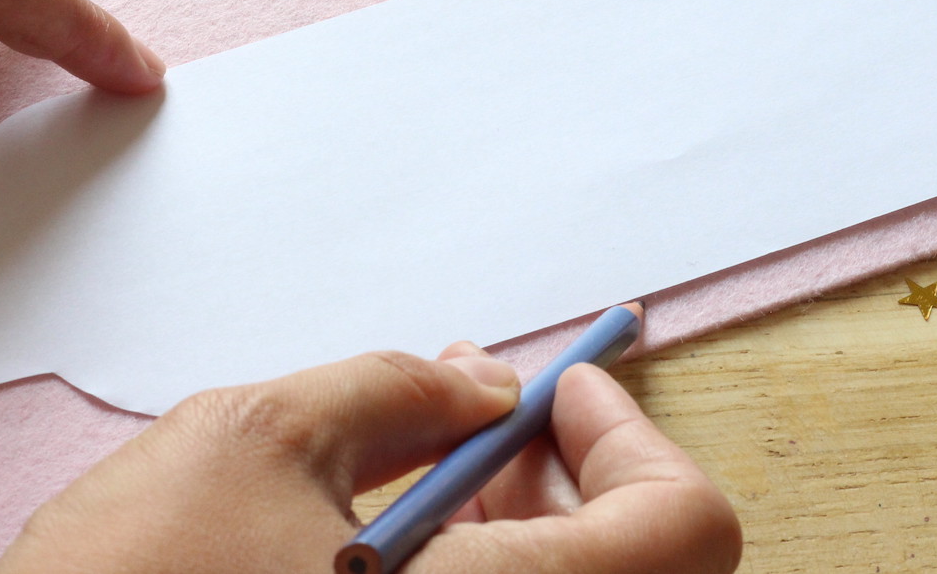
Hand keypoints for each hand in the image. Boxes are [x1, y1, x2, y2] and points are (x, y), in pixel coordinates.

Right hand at [0, 345, 741, 573]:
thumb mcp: (257, 438)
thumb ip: (395, 388)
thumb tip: (482, 382)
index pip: (680, 530)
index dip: (631, 437)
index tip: (566, 383)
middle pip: (634, 566)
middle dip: (566, 470)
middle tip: (488, 413)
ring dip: (520, 523)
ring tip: (428, 455)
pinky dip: (474, 570)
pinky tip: (395, 528)